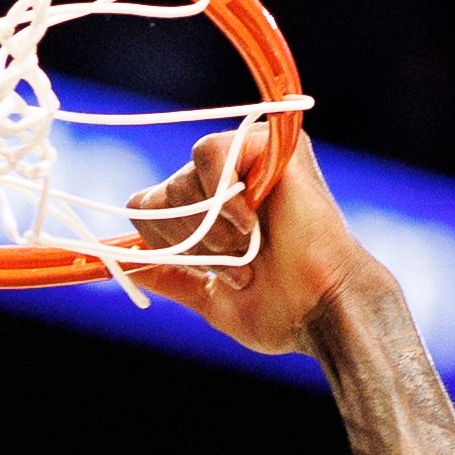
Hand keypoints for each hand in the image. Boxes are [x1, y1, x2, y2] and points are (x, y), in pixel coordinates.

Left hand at [128, 136, 384, 356]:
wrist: (324, 307)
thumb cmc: (281, 311)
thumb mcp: (212, 300)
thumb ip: (173, 280)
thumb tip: (131, 269)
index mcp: (210, 215)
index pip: (147, 207)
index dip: (158, 240)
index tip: (198, 269)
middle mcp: (226, 183)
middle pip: (160, 195)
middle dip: (186, 241)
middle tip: (233, 266)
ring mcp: (248, 160)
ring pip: (181, 177)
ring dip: (206, 226)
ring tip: (247, 248)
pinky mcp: (271, 143)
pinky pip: (210, 152)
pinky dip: (221, 195)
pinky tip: (249, 224)